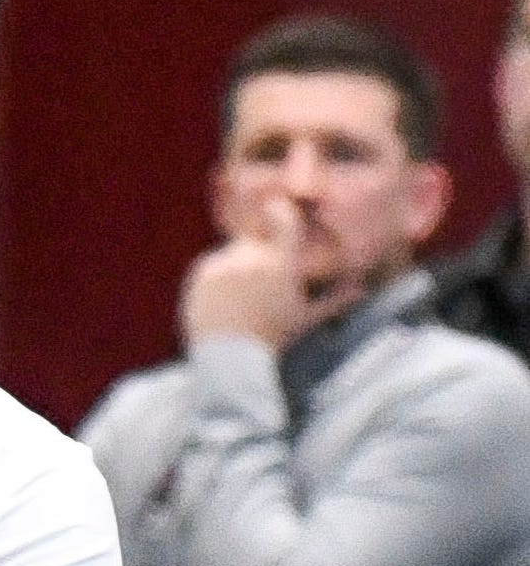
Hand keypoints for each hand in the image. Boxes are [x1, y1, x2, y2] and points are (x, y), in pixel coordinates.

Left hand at [180, 198, 336, 351]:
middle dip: (259, 252)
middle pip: (255, 238)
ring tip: (241, 299)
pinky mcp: (202, 271)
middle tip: (261, 280)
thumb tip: (361, 290)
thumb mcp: (305, 318)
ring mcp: (224, 262)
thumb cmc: (273, 338)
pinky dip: (216, 278)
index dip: (281, 210)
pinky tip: (224, 301)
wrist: (229, 356)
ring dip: (237, 267)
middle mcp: (252, 256)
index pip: (283, 216)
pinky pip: (212, 266)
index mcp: (281, 262)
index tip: (280, 209)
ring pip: (233, 253)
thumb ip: (334, 300)